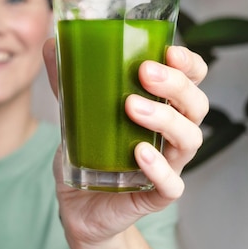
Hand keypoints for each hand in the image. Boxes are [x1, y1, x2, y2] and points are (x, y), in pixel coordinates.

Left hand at [42, 38, 207, 243]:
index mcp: (161, 107)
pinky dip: (158, 167)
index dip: (189, 64)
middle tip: (145, 72)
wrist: (79, 204)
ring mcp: (168, 165)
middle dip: (176, 85)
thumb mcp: (76, 112)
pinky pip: (172, 183)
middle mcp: (171, 134)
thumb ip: (67, 80)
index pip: (192, 80)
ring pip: (190, 140)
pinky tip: (139, 152)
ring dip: (165, 118)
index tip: (170, 51)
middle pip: (195, 105)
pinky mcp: (156, 195)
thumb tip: (52, 44)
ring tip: (132, 107)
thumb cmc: (89, 152)